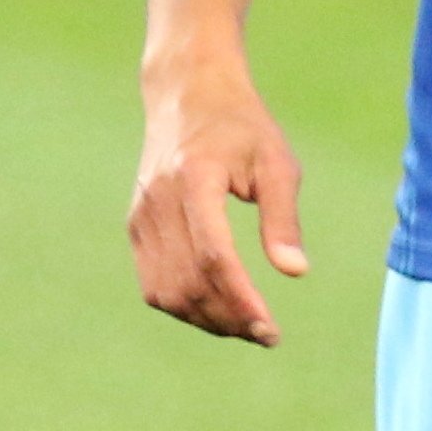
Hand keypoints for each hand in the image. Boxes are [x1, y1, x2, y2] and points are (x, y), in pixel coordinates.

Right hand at [127, 65, 306, 344]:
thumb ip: (283, 218)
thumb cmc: (241, 127)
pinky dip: (184, 307)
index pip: (214, 256)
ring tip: (245, 327)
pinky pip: (153, 284)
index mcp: (194, 179)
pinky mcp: (136, 227)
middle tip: (266, 335)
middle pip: (188, 283)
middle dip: (228, 319)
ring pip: (165, 292)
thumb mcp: (276, 162)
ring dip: (205, 320)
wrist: (186, 94)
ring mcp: (141, 216)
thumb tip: (296, 272)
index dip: (241, 300)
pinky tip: (217, 311)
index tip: (270, 330)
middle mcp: (159, 201)